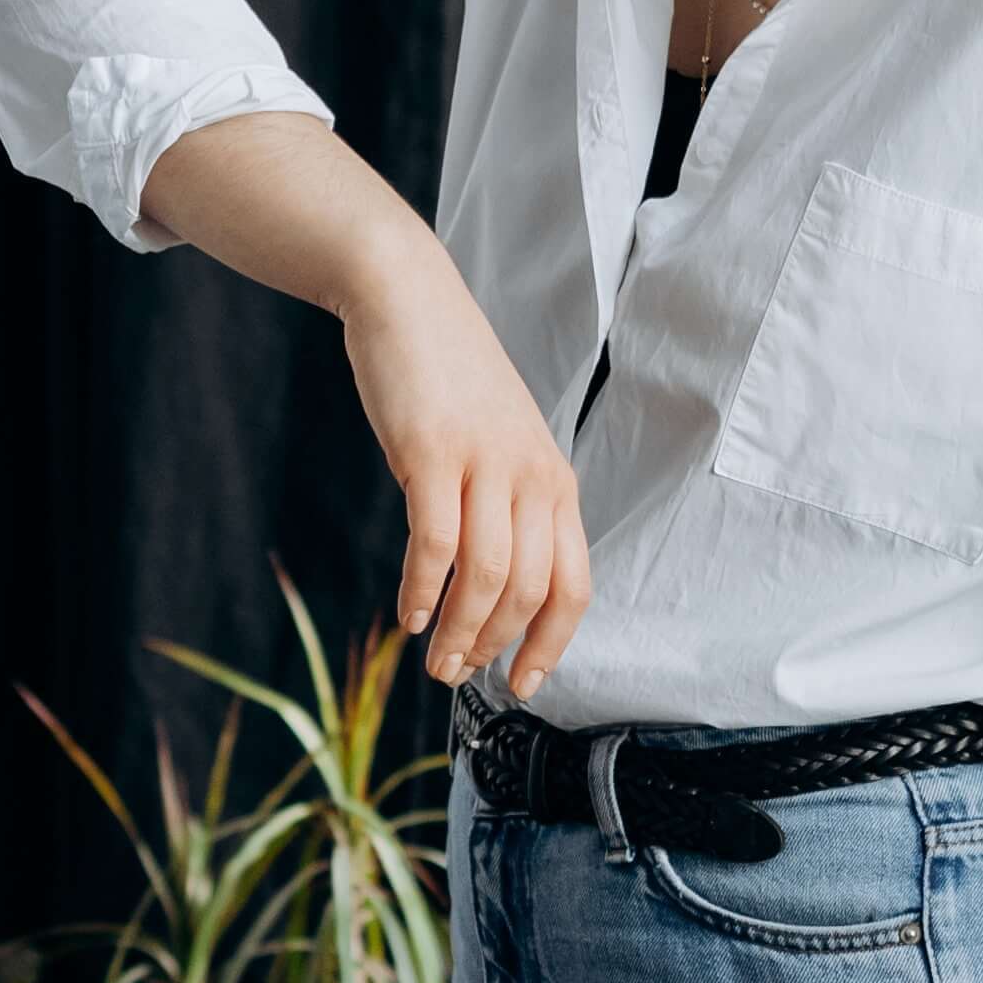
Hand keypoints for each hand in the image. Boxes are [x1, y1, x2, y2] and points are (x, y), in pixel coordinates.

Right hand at [343, 242, 591, 698]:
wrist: (409, 299)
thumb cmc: (450, 379)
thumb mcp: (500, 445)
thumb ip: (505, 506)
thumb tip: (487, 587)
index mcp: (555, 481)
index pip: (573, 584)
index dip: (551, 644)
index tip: (523, 684)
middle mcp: (532, 475)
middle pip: (529, 590)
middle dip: (494, 646)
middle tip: (455, 674)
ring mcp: (485, 463)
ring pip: (486, 576)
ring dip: (459, 631)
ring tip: (433, 660)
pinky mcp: (434, 451)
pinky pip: (435, 541)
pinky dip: (422, 588)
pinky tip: (409, 613)